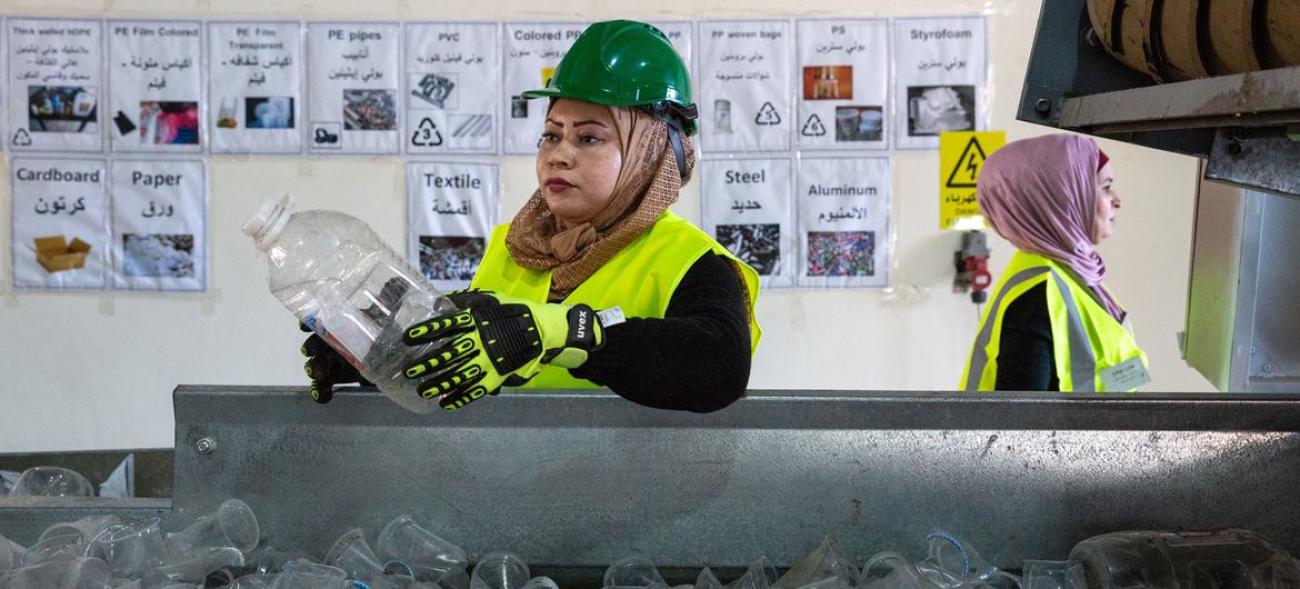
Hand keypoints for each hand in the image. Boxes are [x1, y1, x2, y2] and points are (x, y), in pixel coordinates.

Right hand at [298, 276, 410, 403]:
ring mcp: (334, 361)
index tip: (305, 325)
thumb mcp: (387, 313)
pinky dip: (321, 392)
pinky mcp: (340, 378)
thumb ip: (390, 297)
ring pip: (315, 366)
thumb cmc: (383, 329)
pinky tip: (323, 396)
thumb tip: (397, 280)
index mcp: (338, 323)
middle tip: (312, 351)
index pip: (316, 320)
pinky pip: (324, 387)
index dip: (307, 322)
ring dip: (314, 370)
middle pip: (313, 344)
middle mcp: (332, 341)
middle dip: (310, 348)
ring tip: (320, 375)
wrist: (396, 353)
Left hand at [401, 290, 603, 410]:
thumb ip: (466, 303)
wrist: (542, 330)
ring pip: (458, 375)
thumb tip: (440, 301)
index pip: (445, 326)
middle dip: (426, 364)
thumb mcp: (490, 302)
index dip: (426, 332)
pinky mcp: (497, 377)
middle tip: (407, 370)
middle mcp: (479, 343)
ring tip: (422, 390)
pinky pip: (476, 390)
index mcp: (475, 323)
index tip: (407, 337)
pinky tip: (445, 403)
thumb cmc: (513, 314)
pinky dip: (460, 398)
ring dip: (438, 384)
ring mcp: (488, 362)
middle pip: (447, 355)